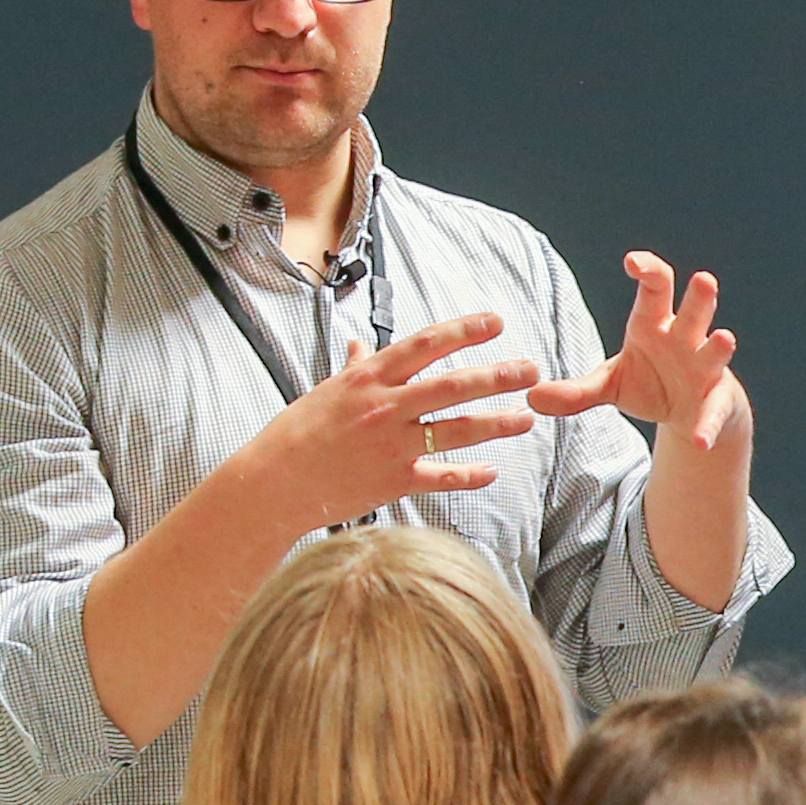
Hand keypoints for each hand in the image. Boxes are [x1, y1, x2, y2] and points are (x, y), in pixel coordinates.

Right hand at [249, 309, 539, 525]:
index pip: (424, 345)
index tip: (496, 322)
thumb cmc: (297, 433)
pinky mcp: (393, 480)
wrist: (274, 482)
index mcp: (368, 378)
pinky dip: (468, 475)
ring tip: (526, 418)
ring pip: (454, 429)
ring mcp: (390, 445)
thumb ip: (354, 367)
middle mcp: (383, 407)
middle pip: (450, 385)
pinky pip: (440, 476)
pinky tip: (491, 472)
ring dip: (495, 424)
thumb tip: (362, 345)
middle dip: (495, 376)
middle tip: (531, 370)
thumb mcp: (326, 391)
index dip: (463, 331)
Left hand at [532, 252, 747, 454]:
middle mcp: (685, 340)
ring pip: (714, 351)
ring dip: (719, 345)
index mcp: (654, 325)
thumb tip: (532, 396)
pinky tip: (699, 440)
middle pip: (694, 312)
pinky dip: (706, 426)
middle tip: (703, 279)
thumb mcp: (609, 385)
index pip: (656, 288)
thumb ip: (575, 392)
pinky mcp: (716, 402)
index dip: (648, 271)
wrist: (689, 415)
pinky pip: (713, 412)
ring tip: (724, 338)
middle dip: (700, 297)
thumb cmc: (649, 383)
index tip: (633, 261)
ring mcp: (705, 370)